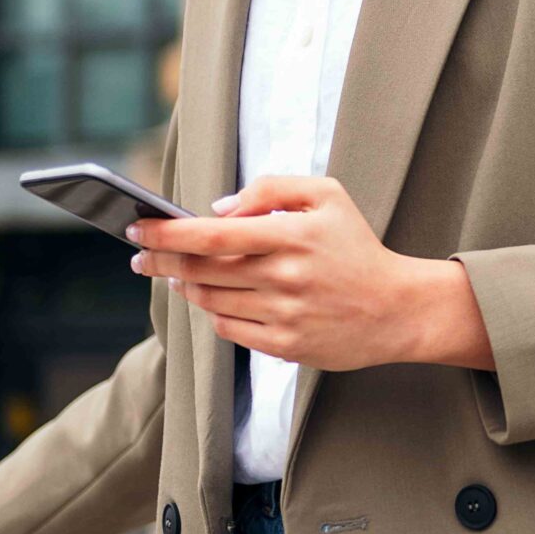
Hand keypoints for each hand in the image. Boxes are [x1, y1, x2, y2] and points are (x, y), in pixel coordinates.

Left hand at [129, 175, 493, 373]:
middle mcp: (285, 276)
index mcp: (292, 235)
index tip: (139, 229)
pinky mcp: (284, 345)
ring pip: (210, 299)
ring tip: (179, 273)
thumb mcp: (328, 195)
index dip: (166, 232)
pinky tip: (212, 298)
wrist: (396, 309)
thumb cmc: (357, 247)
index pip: (211, 234)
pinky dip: (212, 312)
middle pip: (200, 269)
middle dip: (160, 260)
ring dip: (185, 284)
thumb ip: (272, 188)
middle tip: (141, 254)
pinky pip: (228, 329)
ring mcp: (283, 314)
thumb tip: (219, 207)